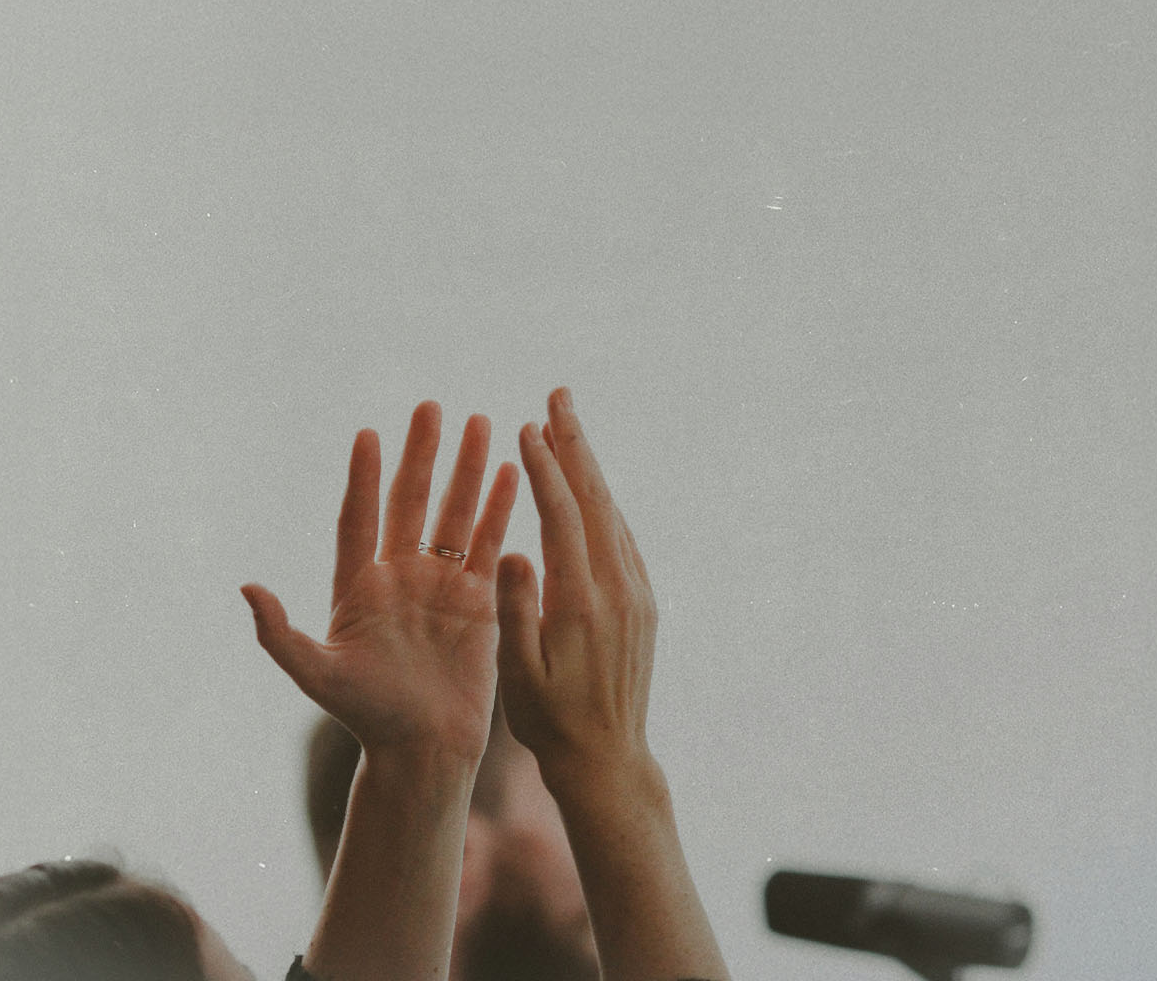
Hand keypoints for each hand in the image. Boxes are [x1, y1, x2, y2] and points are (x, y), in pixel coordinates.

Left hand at [242, 401, 517, 763]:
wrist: (424, 750)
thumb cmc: (368, 717)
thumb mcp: (317, 677)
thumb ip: (280, 634)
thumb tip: (246, 588)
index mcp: (360, 588)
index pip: (360, 518)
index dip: (363, 479)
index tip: (367, 436)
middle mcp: (401, 577)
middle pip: (411, 502)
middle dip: (423, 454)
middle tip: (432, 408)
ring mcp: (442, 586)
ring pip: (456, 514)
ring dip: (469, 470)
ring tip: (483, 423)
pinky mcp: (480, 601)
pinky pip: (491, 545)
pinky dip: (501, 510)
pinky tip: (513, 474)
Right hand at [495, 387, 658, 793]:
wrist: (607, 759)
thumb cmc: (549, 721)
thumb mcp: (519, 674)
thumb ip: (516, 609)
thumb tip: (511, 549)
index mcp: (582, 602)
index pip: (563, 516)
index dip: (544, 468)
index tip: (526, 427)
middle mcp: (618, 589)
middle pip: (597, 499)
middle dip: (576, 444)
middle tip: (559, 396)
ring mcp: (637, 594)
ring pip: (612, 513)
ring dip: (590, 468)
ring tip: (567, 429)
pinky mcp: (644, 604)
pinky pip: (622, 538)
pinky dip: (603, 502)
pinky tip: (589, 488)